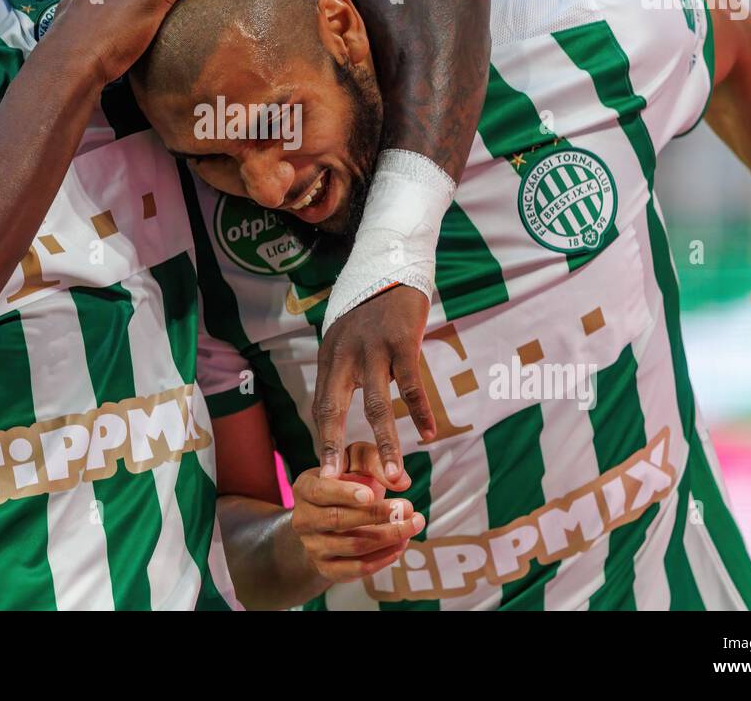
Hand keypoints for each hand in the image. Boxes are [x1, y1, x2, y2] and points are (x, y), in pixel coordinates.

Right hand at [291, 442, 421, 584]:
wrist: (329, 516)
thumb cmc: (346, 481)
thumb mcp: (355, 462)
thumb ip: (373, 461)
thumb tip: (400, 480)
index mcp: (305, 488)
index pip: (321, 492)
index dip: (345, 494)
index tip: (371, 494)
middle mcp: (303, 519)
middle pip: (339, 520)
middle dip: (377, 515)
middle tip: (408, 508)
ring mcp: (313, 547)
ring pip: (354, 546)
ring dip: (389, 537)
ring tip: (412, 525)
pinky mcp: (327, 568)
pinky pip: (358, 568)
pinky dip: (384, 557)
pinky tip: (401, 544)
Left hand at [312, 284, 433, 481]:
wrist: (391, 269)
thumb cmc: (369, 311)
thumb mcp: (345, 338)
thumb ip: (344, 371)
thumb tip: (341, 411)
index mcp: (330, 358)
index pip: (321, 406)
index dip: (324, 439)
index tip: (327, 471)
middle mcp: (346, 355)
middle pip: (336, 408)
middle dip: (336, 447)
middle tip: (339, 481)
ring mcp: (373, 348)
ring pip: (377, 404)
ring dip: (386, 441)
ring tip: (394, 472)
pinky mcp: (402, 341)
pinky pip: (411, 384)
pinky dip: (421, 411)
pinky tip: (429, 433)